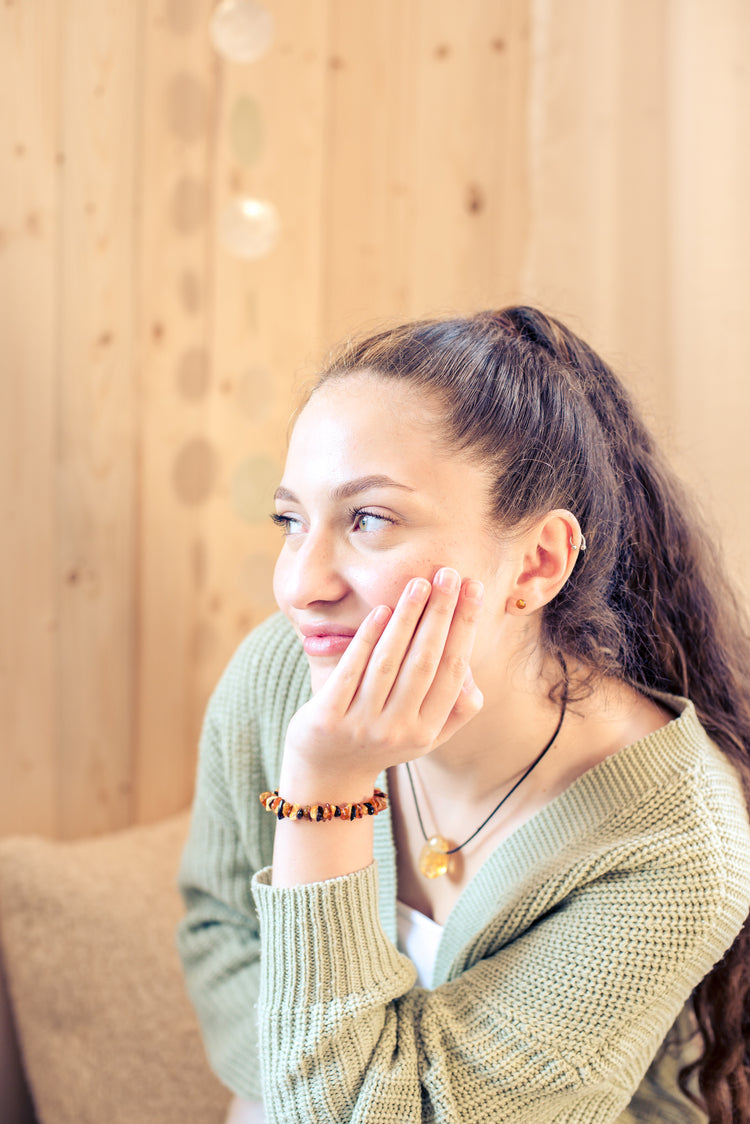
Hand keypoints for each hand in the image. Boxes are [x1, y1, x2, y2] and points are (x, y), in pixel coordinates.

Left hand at [280, 568, 484, 796]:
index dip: (465, 628)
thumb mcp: (426, 735)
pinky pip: (351, 670)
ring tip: (418, 584)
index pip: (453, 671)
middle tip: (449, 574)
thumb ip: (455, 708)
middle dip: (441, 613)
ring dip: (407, 618)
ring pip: (389, 662)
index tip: (474, 589)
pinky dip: (367, 638)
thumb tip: (471, 669)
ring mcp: (361, 725)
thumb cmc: (383, 741)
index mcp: (427, 731)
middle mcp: (398, 730)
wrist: (327, 775)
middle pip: (425, 662)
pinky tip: (381, 611)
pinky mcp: (327, 718)